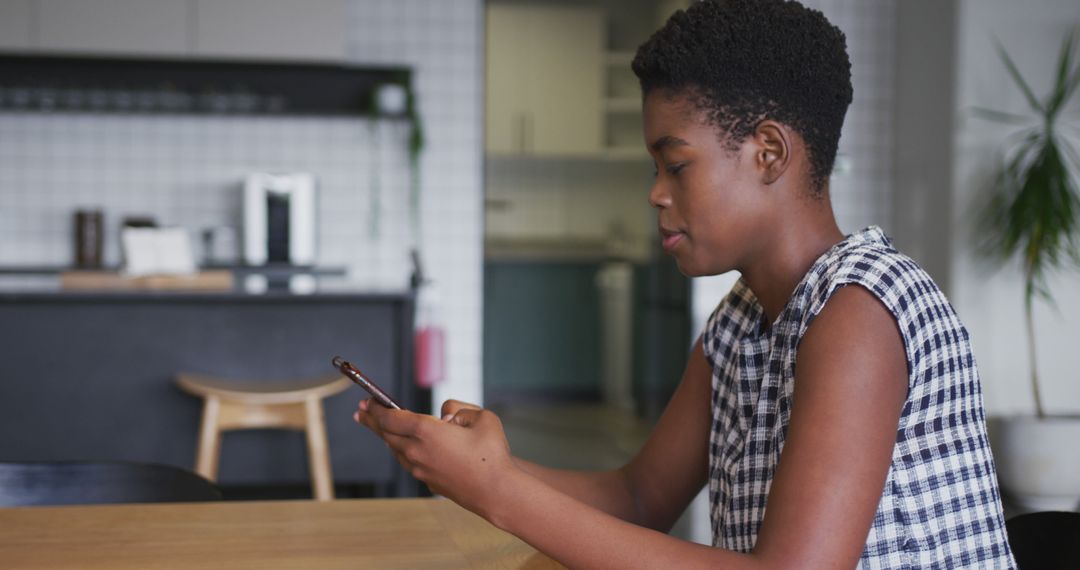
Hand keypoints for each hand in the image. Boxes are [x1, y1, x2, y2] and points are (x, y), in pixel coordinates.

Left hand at [353, 398, 516, 517]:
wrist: (496, 491)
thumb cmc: (492, 453)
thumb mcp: (481, 416)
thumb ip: (459, 408)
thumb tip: (445, 418)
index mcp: (426, 431)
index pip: (391, 417)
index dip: (377, 407)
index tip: (368, 401)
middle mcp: (417, 450)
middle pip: (386, 433)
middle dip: (372, 420)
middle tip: (361, 412)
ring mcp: (420, 468)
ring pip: (395, 449)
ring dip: (385, 436)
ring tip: (379, 428)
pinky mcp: (428, 481)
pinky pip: (407, 461)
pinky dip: (400, 450)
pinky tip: (402, 447)